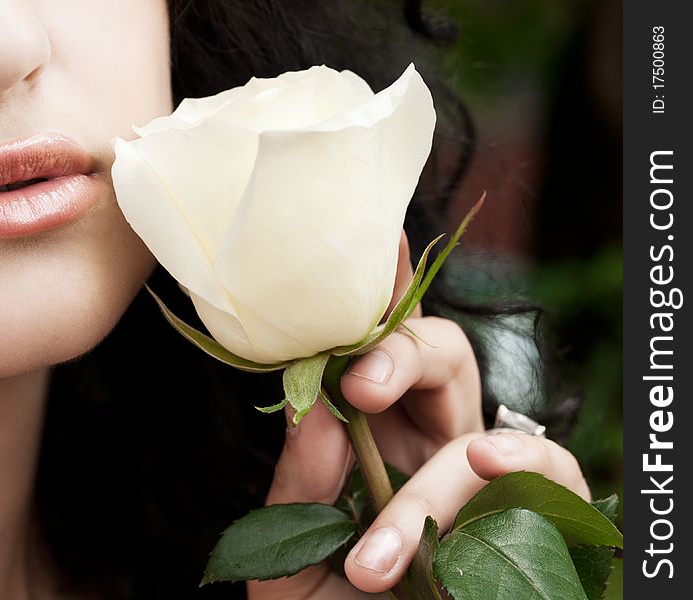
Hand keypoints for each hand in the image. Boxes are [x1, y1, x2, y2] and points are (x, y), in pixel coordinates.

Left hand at [246, 234, 589, 597]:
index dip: (371, 303)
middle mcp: (429, 447)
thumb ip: (296, 491)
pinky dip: (522, 472)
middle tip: (358, 388)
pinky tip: (481, 488)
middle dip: (402, 352)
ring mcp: (484, 484)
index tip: (358, 268)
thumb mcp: (289, 565)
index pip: (372, 355)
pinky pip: (553, 473)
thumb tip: (311, 411)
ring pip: (485, 420)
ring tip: (387, 550)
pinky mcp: (533, 523)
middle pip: (439, 353)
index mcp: (369, 443)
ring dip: (436, 475)